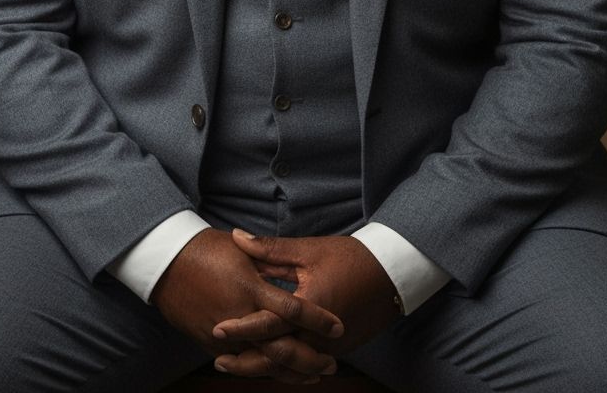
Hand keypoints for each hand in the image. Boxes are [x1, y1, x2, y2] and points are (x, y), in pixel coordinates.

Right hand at [151, 228, 343, 382]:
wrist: (165, 262)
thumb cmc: (206, 249)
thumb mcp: (241, 252)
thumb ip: (269, 261)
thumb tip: (292, 271)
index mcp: (251, 289)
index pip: (293, 310)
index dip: (317, 320)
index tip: (339, 327)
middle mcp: (239, 317)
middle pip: (281, 347)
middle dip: (309, 359)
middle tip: (331, 365)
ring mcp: (223, 336)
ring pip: (263, 362)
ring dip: (289, 371)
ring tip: (312, 374)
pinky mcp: (210, 344)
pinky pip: (243, 363)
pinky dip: (264, 370)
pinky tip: (279, 372)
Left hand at [212, 230, 400, 374]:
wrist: (390, 274)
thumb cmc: (349, 258)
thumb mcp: (308, 250)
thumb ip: (270, 249)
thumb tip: (236, 237)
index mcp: (311, 307)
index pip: (269, 323)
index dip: (241, 327)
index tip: (216, 327)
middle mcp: (320, 335)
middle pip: (276, 357)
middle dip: (246, 360)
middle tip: (218, 357)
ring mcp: (330, 348)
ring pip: (290, 368)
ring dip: (263, 368)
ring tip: (237, 364)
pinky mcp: (336, 351)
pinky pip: (305, 367)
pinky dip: (285, 369)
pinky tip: (269, 365)